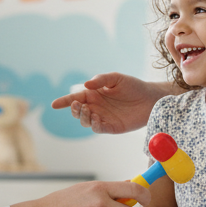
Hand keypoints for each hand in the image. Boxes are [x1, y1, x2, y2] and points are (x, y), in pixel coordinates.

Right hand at [49, 73, 164, 133]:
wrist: (151, 99)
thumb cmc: (134, 86)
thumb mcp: (117, 78)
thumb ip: (101, 80)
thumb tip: (85, 84)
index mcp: (94, 94)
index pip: (75, 98)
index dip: (64, 101)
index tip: (54, 104)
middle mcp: (96, 106)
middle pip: (77, 112)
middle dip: (74, 110)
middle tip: (78, 105)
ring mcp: (103, 117)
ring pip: (85, 121)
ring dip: (83, 117)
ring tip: (89, 111)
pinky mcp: (112, 127)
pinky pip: (98, 128)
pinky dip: (94, 125)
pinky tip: (97, 118)